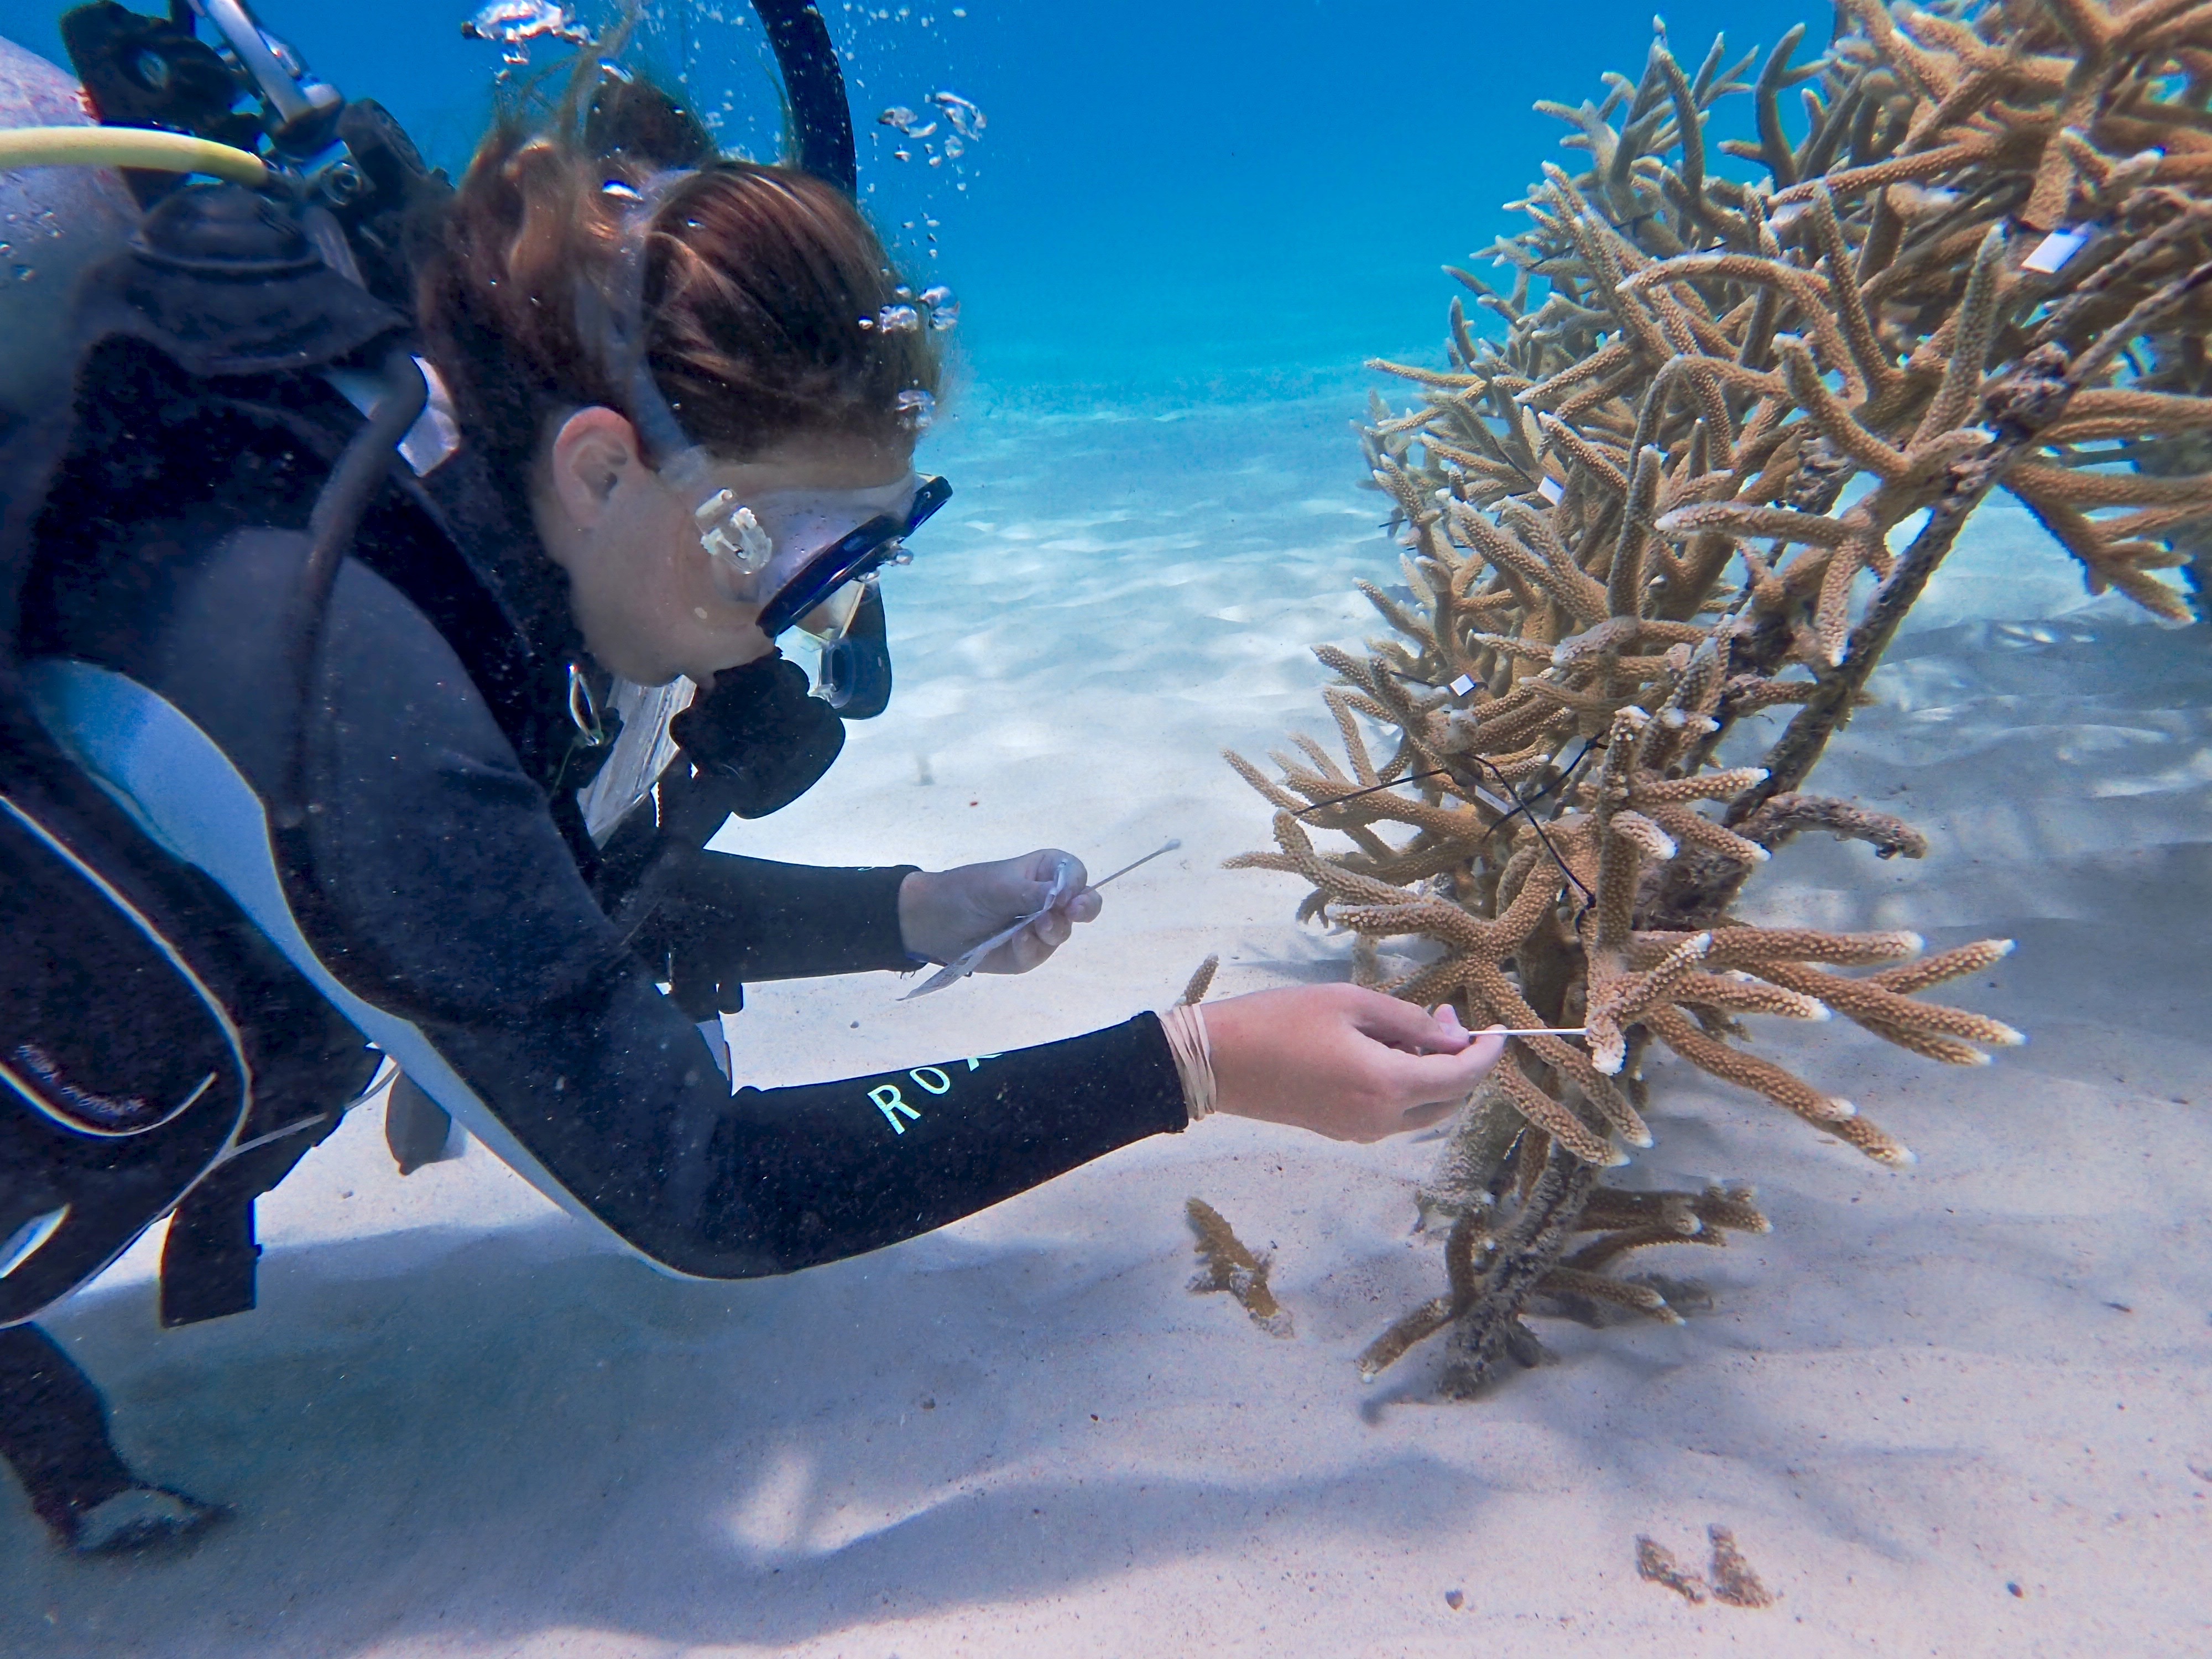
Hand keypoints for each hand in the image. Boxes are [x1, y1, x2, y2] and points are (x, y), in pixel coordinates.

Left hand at [898, 849, 1103, 973]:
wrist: (933, 921)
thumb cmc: (966, 891)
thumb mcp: (998, 887)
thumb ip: (1031, 892)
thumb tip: (1062, 894)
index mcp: (1044, 871)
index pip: (1074, 873)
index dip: (1075, 884)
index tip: (1065, 895)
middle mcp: (1049, 899)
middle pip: (1083, 904)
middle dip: (1084, 909)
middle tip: (1073, 912)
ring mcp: (1041, 927)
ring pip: (1063, 931)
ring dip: (1052, 930)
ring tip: (1032, 929)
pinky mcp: (1029, 952)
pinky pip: (1041, 953)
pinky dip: (1030, 948)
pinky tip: (1016, 942)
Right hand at [1200, 985, 1504, 1142]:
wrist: (1218, 1062)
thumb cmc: (1281, 1021)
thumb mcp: (1350, 1003)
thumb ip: (1410, 1021)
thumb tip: (1453, 1036)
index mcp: (1388, 1086)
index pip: (1463, 1078)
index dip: (1488, 1053)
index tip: (1499, 1027)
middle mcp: (1381, 1119)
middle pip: (1449, 1101)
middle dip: (1460, 1062)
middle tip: (1443, 1016)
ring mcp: (1360, 1131)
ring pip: (1422, 1110)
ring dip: (1432, 1074)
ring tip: (1410, 1028)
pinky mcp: (1341, 1131)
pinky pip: (1393, 1113)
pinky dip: (1405, 1085)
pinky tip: (1384, 1051)